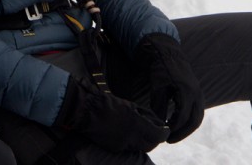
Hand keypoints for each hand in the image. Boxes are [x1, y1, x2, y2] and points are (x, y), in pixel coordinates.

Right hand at [54, 76, 168, 153]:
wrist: (86, 111)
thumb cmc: (107, 103)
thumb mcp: (129, 105)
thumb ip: (144, 114)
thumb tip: (156, 120)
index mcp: (136, 123)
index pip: (158, 134)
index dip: (164, 133)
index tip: (166, 129)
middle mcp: (131, 137)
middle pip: (150, 145)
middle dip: (155, 139)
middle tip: (155, 131)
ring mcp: (122, 144)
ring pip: (140, 148)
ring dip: (144, 142)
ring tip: (142, 133)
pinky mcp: (114, 148)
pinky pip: (128, 148)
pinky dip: (132, 143)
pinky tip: (128, 134)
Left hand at [136, 33, 203, 142]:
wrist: (170, 54)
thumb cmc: (161, 69)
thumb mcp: (157, 87)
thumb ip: (158, 106)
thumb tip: (158, 124)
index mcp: (186, 91)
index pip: (182, 116)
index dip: (173, 128)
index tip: (163, 134)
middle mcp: (196, 93)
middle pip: (194, 120)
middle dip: (182, 132)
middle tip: (170, 140)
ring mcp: (199, 94)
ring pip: (198, 117)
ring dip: (187, 128)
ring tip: (174, 135)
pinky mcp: (198, 94)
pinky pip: (197, 112)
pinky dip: (189, 121)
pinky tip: (177, 125)